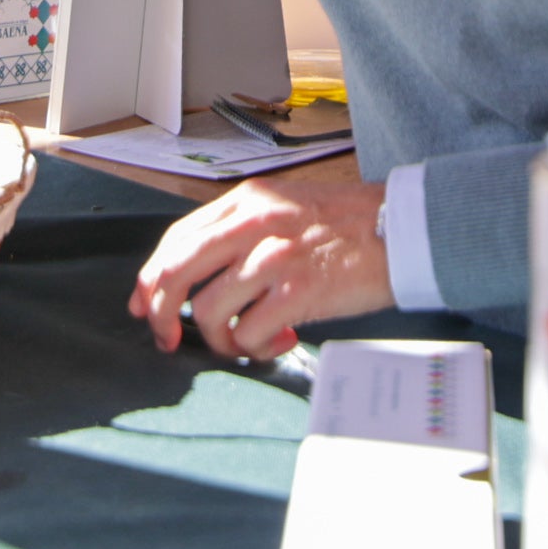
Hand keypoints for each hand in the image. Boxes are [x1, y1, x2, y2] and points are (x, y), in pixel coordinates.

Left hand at [129, 173, 392, 359]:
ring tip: (248, 340)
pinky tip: (279, 340)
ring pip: (210, 311)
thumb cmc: (347, 223)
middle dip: (160, 313)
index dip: (151, 279)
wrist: (403, 229)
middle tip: (168, 337)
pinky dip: (255, 347)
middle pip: (176, 273)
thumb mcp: (283, 206)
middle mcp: (254, 223)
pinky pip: (250, 332)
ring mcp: (275, 256)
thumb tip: (196, 277)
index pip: (176, 240)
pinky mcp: (299, 290)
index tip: (144, 306)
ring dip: (222, 338)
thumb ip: (240, 232)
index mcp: (246, 201)